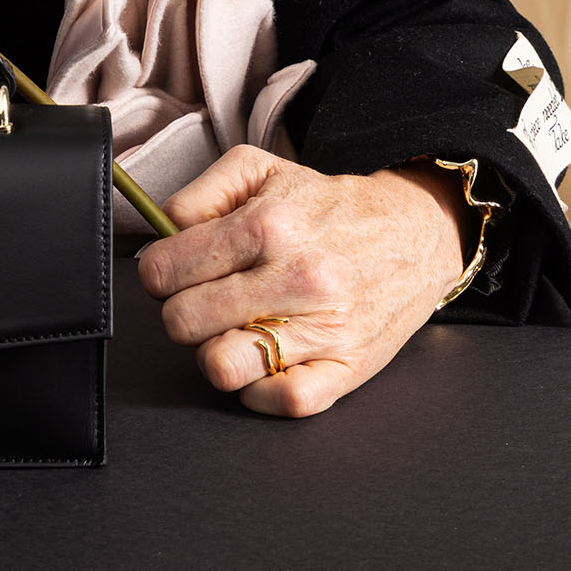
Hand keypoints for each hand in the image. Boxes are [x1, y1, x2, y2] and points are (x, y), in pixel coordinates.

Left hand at [136, 145, 467, 417]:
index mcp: (267, 224)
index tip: (170, 271)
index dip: (157, 272)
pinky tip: (260, 360)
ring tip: (229, 330)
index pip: (165, 269)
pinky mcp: (348, 369)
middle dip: (180, 310)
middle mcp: (296, 278)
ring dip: (213, 352)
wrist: (413, 235)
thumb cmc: (323, 205)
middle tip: (202, 298)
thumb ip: (197, 194)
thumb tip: (161, 233)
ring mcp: (325, 329)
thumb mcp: (257, 169)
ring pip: (223, 366)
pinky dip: (258, 389)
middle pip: (184, 321)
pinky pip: (281, 401)